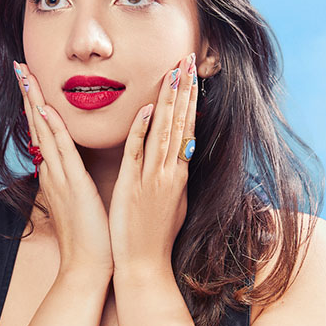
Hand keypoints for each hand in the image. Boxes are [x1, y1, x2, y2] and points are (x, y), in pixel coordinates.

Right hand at [14, 61, 113, 279]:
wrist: (87, 265)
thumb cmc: (90, 233)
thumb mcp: (79, 197)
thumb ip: (74, 176)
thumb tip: (73, 161)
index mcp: (56, 171)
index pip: (43, 129)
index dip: (36, 102)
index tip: (30, 77)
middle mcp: (52, 170)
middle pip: (36, 123)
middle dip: (29, 93)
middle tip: (19, 65)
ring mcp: (59, 176)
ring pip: (44, 131)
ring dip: (35, 101)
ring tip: (26, 75)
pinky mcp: (72, 185)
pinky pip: (61, 152)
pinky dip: (52, 130)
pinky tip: (45, 110)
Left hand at [108, 52, 197, 277]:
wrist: (144, 266)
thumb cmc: (156, 235)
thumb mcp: (174, 200)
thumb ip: (175, 174)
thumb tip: (180, 154)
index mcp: (179, 173)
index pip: (187, 127)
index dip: (190, 98)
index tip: (191, 73)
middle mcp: (171, 171)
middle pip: (180, 122)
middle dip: (184, 88)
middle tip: (188, 58)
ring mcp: (154, 178)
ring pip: (165, 132)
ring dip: (170, 100)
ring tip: (175, 72)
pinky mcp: (134, 187)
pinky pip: (139, 153)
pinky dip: (143, 130)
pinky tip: (148, 109)